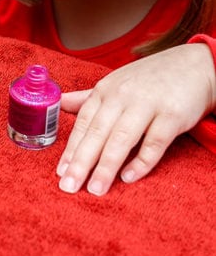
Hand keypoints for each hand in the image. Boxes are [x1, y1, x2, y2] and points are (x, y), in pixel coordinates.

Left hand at [56, 43, 215, 195]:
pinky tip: (128, 178)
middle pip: (97, 132)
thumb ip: (89, 97)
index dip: (71, 148)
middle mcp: (123, 95)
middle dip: (81, 162)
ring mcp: (147, 104)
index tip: (60, 172)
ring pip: (122, 139)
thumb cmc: (150, 79)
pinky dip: (141, 161)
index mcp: (106, 90)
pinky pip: (154, 142)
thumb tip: (60, 103)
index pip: (84, 123)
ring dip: (106, 166)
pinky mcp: (172, 114)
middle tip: (69, 186)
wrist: (194, 66)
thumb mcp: (117, 83)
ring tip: (95, 189)